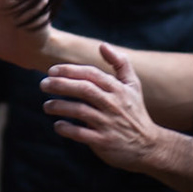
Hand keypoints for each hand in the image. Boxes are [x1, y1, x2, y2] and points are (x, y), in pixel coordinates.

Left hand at [41, 44, 173, 171]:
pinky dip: (67, 129)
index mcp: (118, 89)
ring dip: (60, 106)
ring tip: (47, 106)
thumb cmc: (135, 112)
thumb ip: (120, 63)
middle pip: (84, 89)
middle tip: (43, 84)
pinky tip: (58, 125)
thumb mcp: (133, 86)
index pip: (91, 74)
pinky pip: (81, 134)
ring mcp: (109, 124)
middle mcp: (113, 104)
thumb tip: (103, 45)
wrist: (149, 146)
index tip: (51, 70)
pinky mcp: (105, 142)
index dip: (70, 70)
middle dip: (60, 85)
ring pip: (80, 111)